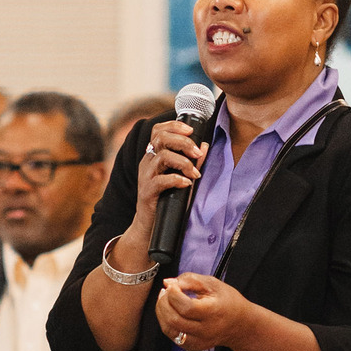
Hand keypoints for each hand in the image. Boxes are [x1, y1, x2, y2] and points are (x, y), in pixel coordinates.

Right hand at [131, 121, 207, 235]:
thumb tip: (204, 146)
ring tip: (195, 173)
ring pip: (162, 157)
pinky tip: (187, 184)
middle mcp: (147, 161)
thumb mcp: (179, 175)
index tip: (191, 130)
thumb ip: (191, 160)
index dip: (174, 125)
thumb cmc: (167, 198)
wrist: (150, 225)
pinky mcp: (147, 191)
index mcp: (153, 155)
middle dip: (183, 142)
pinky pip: (160, 180)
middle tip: (197, 153)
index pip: (158, 130)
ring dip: (183, 163)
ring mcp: (145, 176)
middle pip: (161, 138)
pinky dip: (176, 179)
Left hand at [155, 273, 249, 350]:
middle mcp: (206, 330)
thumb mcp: (214, 284)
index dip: (173, 294)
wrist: (240, 325)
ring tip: (165, 300)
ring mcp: (199, 341)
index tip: (172, 285)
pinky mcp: (193, 346)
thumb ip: (190, 280)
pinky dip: (166, 322)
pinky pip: (172, 336)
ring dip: (161, 312)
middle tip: (166, 291)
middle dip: (163, 302)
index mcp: (213, 313)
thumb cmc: (227, 301)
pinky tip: (170, 311)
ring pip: (169, 329)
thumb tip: (167, 282)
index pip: (186, 307)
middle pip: (174, 320)